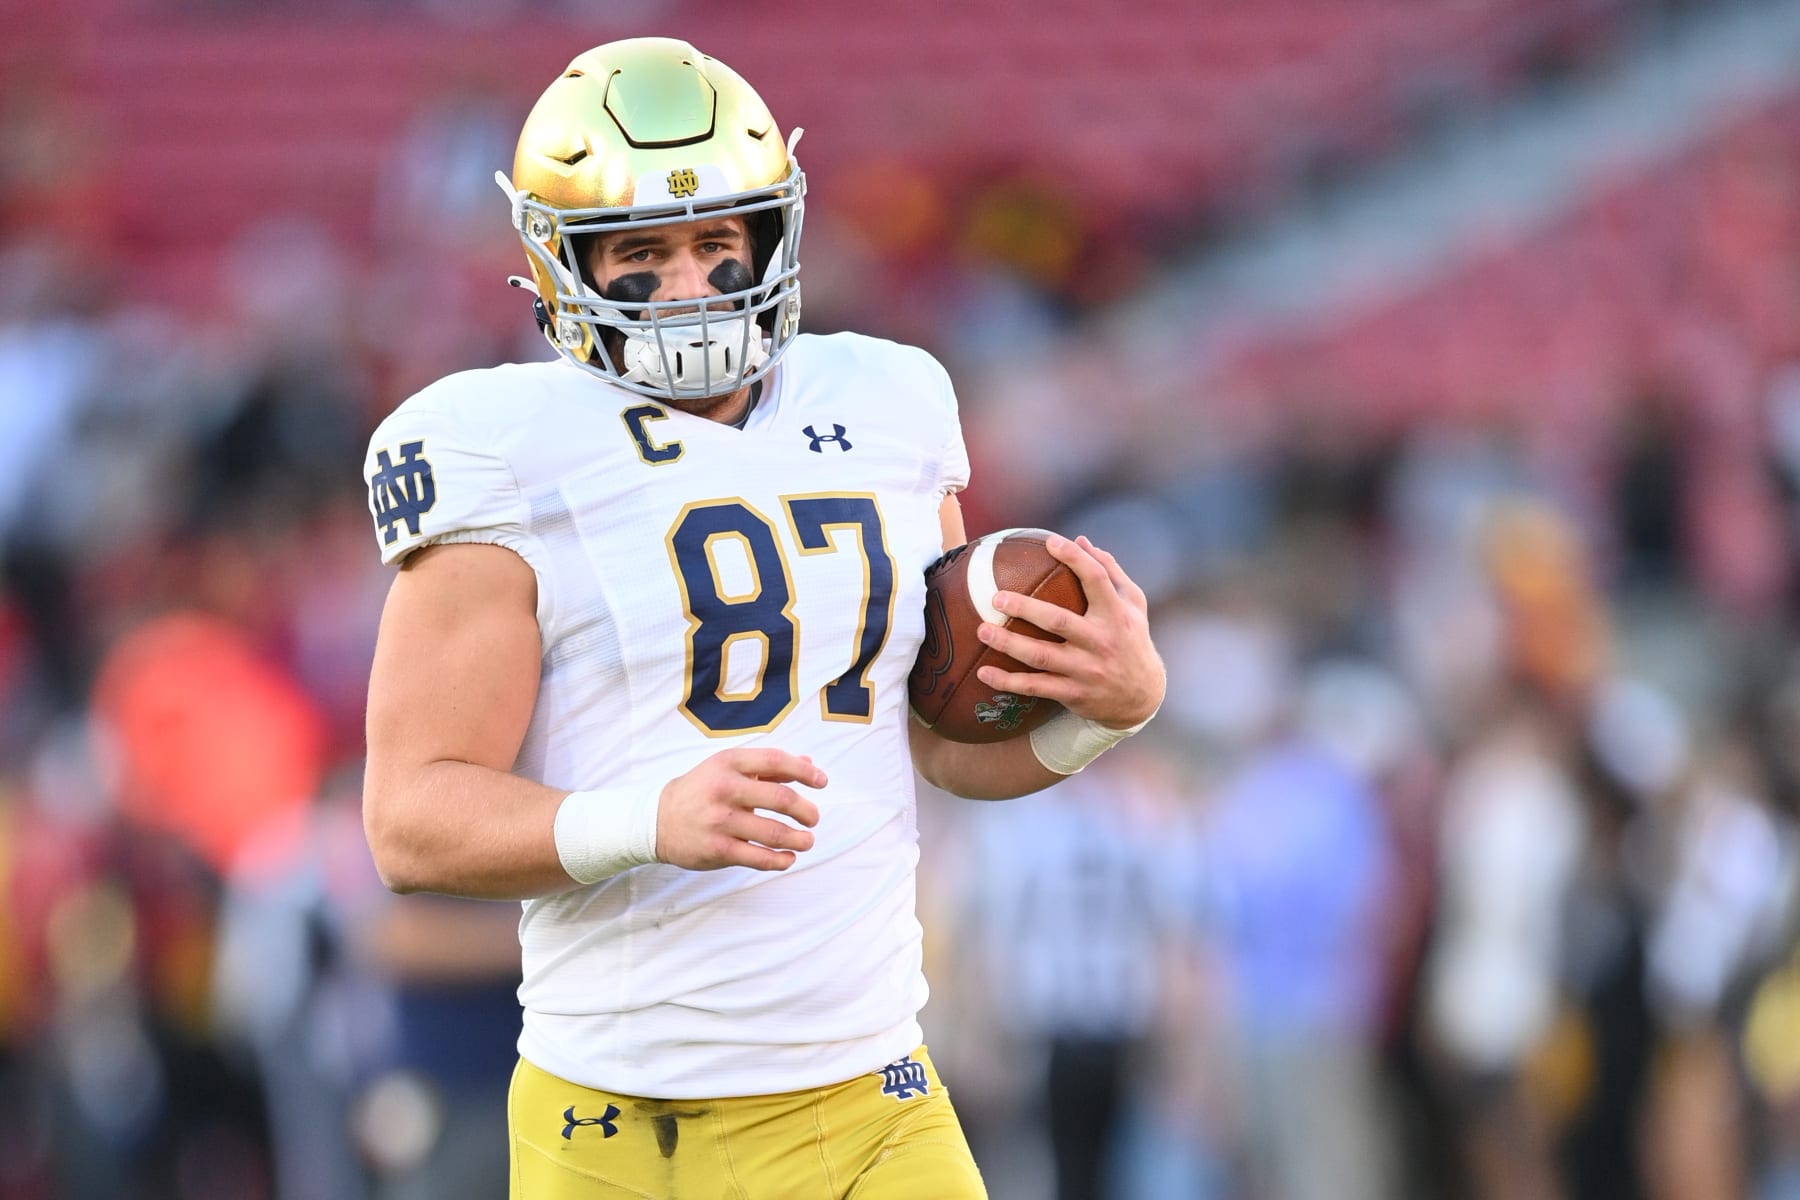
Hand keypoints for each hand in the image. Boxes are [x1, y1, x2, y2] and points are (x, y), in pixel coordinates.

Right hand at [655, 748, 825, 871]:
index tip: (822, 782)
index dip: (805, 771)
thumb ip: (768, 767)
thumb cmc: (701, 790)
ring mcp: (721, 821)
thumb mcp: (729, 768)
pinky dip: (780, 860)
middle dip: (806, 811)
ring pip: (774, 833)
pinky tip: (788, 858)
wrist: (657, 820)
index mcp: (729, 762)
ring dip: (799, 840)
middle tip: (814, 819)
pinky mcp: (718, 849)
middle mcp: (725, 789)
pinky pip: (759, 858)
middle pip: (781, 798)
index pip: (776, 761)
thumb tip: (808, 764)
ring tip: (806, 841)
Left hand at [974, 533, 1164, 729]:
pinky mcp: (1073, 693)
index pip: (1096, 580)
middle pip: (1058, 621)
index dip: (1075, 558)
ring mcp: (1086, 670)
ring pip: (1041, 656)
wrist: (1142, 697)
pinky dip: (1008, 681)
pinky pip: (1035, 687)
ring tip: (981, 631)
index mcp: (1115, 615)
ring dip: (1008, 644)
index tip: (1051, 542)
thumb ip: (1110, 572)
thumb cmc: (1132, 639)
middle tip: (996, 598)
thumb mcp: (1133, 604)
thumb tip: (1081, 540)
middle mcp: (1100, 642)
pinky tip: (983, 672)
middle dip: (1025, 609)